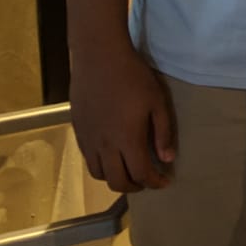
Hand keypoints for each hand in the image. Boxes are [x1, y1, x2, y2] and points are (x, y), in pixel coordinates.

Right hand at [69, 44, 175, 192]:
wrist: (99, 59)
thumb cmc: (133, 77)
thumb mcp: (156, 102)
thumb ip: (162, 132)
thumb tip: (167, 158)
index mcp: (127, 139)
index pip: (141, 174)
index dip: (155, 182)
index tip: (165, 181)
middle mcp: (105, 146)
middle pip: (117, 182)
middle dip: (135, 187)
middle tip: (148, 180)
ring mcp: (88, 140)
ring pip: (99, 174)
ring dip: (116, 178)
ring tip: (130, 170)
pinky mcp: (78, 132)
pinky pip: (88, 160)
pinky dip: (102, 166)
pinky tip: (113, 155)